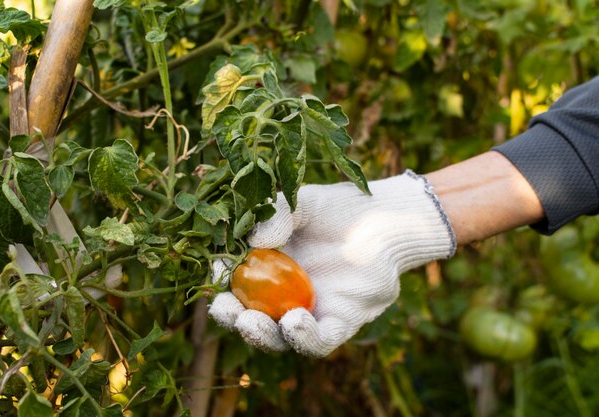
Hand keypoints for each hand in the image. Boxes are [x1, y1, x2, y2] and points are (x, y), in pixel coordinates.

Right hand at [208, 171, 455, 356]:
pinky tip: (294, 321)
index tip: (215, 274)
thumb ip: (276, 214)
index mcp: (268, 268)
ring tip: (251, 322)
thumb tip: (253, 242)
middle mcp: (285, 295)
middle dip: (233, 318)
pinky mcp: (342, 321)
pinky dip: (304, 338)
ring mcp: (313, 311)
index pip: (236, 284)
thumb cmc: (340, 208)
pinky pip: (319, 341)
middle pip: (251, 318)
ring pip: (280, 338)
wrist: (386, 217)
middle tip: (225, 309)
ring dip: (261, 335)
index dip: (221, 284)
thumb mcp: (301, 202)